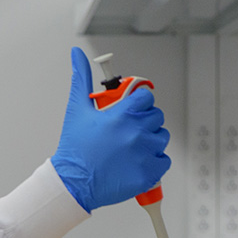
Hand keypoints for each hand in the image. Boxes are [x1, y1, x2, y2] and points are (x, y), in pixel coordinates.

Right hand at [51, 47, 170, 211]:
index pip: (146, 96)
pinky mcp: (149, 173)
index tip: (133, 107)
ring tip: (132, 147)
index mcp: (121, 114)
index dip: (140, 101)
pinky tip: (138, 161)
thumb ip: (81, 78)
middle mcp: (136, 132)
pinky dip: (155, 161)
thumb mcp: (77, 109)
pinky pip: (164, 161)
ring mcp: (144, 154)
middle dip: (145, 120)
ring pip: (161, 138)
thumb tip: (77, 54)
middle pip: (156, 116)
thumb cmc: (75, 148)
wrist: (73, 183)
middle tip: (129, 129)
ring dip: (151, 140)